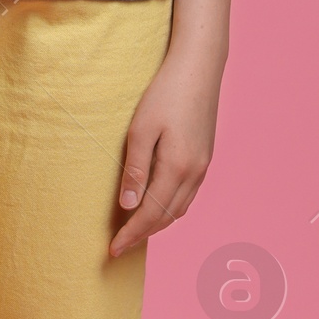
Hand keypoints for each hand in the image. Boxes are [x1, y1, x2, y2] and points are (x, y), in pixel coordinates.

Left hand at [109, 53, 222, 257]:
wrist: (199, 68)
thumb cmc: (166, 94)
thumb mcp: (141, 130)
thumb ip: (136, 170)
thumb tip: (128, 206)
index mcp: (178, 168)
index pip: (151, 214)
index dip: (131, 235)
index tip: (113, 250)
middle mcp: (195, 172)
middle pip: (168, 217)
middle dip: (143, 234)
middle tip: (120, 245)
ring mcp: (204, 165)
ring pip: (180, 208)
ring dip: (158, 223)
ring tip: (135, 230)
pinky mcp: (205, 157)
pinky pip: (187, 194)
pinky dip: (170, 207)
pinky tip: (156, 204)